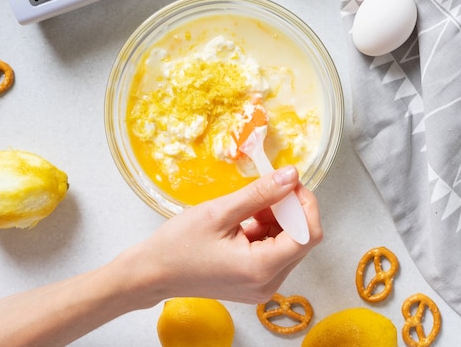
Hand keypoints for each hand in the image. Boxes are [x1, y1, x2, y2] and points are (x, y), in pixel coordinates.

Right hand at [115, 165, 322, 306]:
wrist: (152, 273)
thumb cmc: (178, 245)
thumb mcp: (220, 211)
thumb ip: (261, 193)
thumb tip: (291, 176)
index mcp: (261, 269)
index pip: (307, 235)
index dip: (304, 204)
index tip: (288, 183)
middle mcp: (268, 283)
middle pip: (301, 240)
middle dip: (289, 210)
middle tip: (265, 190)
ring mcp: (262, 286)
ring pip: (288, 244)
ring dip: (276, 219)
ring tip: (247, 207)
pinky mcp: (254, 282)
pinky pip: (274, 252)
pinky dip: (266, 231)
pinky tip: (244, 221)